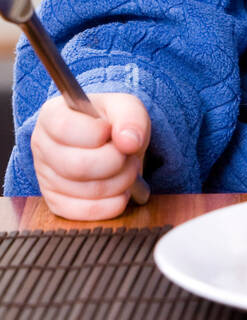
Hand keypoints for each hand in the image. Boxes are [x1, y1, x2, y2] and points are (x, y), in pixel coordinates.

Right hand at [32, 90, 151, 220]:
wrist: (108, 142)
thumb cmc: (111, 122)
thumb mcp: (125, 107)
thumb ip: (130, 117)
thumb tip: (129, 142)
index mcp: (52, 116)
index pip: (66, 128)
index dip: (97, 133)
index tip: (112, 132)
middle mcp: (42, 147)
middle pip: (77, 165)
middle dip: (116, 162)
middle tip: (128, 156)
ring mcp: (46, 178)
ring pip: (85, 191)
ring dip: (120, 183)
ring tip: (128, 170)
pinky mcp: (57, 203)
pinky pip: (84, 212)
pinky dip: (112, 205)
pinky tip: (122, 192)